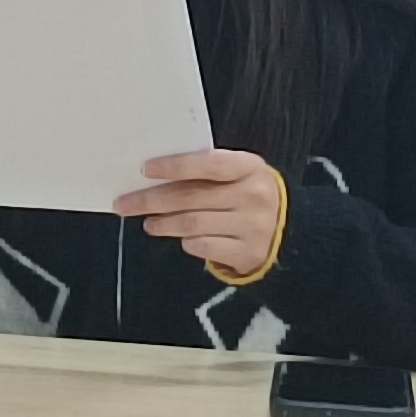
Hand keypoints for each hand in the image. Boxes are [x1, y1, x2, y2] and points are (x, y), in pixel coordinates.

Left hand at [115, 149, 285, 281]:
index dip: (175, 166)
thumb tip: (154, 176)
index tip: (146, 169)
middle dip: (152, 200)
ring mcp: (252, 226)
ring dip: (163, 223)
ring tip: (149, 222)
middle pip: (191, 197)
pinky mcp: (246, 252)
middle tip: (126, 203)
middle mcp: (253, 195)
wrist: (290, 232)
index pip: (207, 163)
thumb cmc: (250, 196)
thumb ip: (206, 172)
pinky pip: (203, 246)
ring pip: (192, 224)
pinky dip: (186, 241)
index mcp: (249, 167)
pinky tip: (180, 237)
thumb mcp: (239, 175)